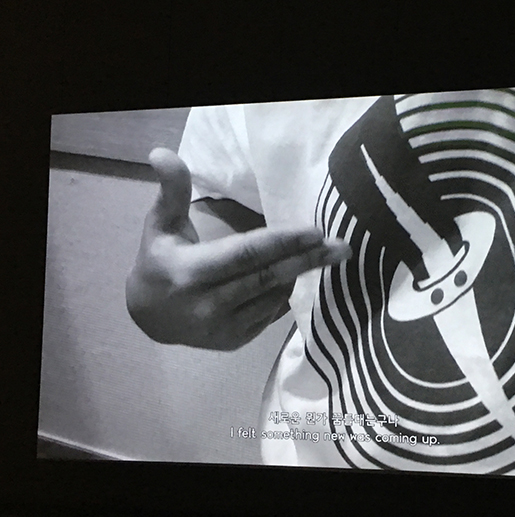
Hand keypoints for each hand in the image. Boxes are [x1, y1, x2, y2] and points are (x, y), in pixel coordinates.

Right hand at [126, 148, 350, 350]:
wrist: (148, 317)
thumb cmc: (159, 262)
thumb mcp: (160, 224)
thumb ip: (171, 189)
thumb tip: (162, 152)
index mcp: (191, 271)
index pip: (246, 254)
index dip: (283, 242)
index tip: (315, 231)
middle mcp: (208, 304)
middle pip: (268, 278)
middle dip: (308, 260)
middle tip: (341, 247)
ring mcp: (222, 327)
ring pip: (273, 298)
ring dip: (298, 276)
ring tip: (320, 256)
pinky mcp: (233, 341)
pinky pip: (269, 315)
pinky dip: (283, 295)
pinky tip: (294, 278)